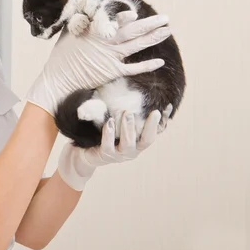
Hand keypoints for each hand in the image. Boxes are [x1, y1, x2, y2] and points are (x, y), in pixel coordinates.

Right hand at [26, 11, 171, 114]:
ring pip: (136, 45)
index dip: (127, 17)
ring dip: (153, 38)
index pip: (115, 20)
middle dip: (150, 24)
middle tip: (166, 18)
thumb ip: (83, 22)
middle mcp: (106, 42)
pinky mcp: (112, 72)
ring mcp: (110, 57)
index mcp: (95, 30)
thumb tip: (89, 10)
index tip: (137, 13)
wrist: (59, 79)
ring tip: (167, 31)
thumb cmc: (62, 55)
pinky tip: (160, 61)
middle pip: (133, 30)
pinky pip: (133, 68)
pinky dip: (147, 65)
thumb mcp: (70, 33)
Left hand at [57, 105, 172, 190]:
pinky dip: (109, 133)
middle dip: (149, 126)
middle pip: (146, 141)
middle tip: (149, 111)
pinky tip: (109, 122)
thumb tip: (138, 93)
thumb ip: (128, 113)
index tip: (162, 109)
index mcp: (139, 142)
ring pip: (128, 144)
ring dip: (128, 128)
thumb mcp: (119, 122)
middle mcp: (133, 150)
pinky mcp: (105, 155)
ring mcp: (120, 155)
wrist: (86, 151)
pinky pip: (108, 146)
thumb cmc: (106, 133)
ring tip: (126, 113)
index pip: (155, 133)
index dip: (159, 123)